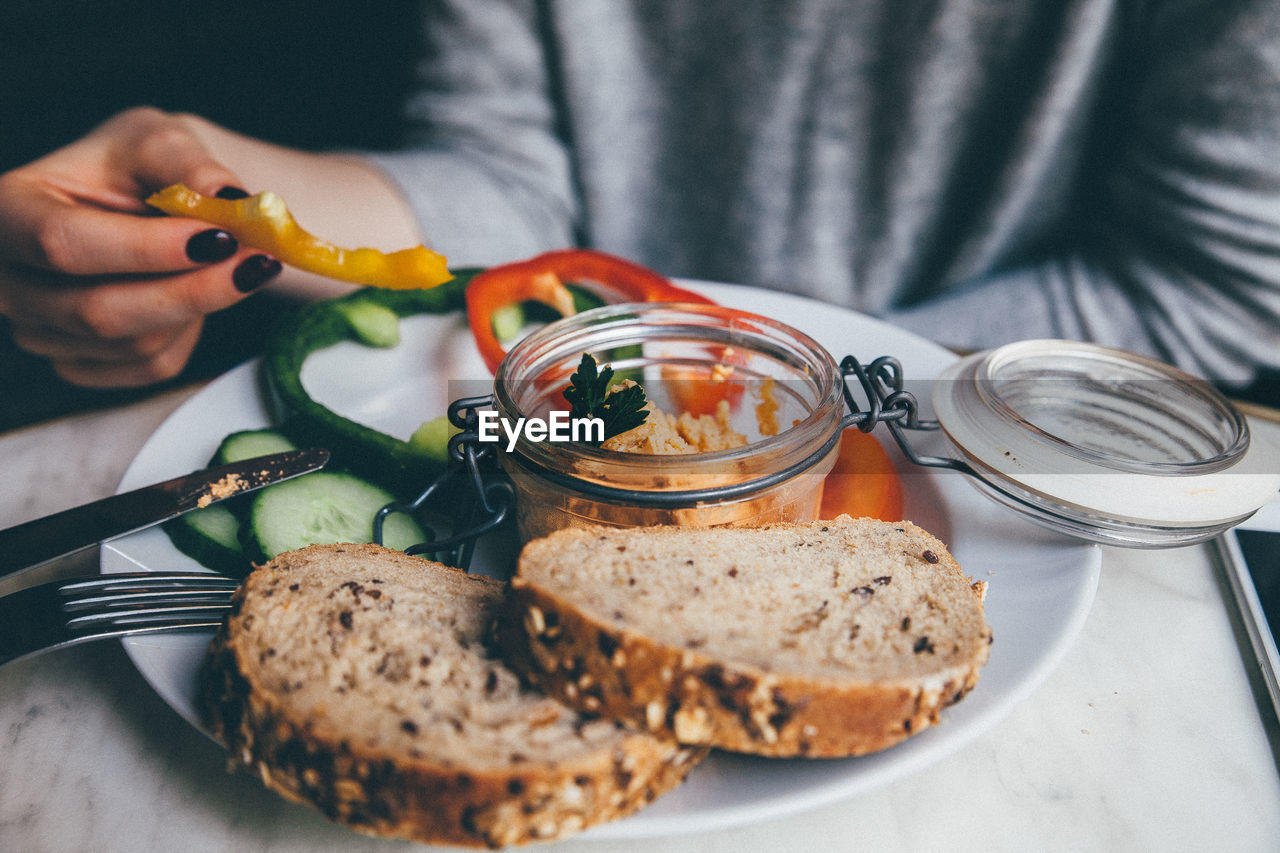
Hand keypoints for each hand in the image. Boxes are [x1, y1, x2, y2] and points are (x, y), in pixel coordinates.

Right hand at [0, 107, 281, 386]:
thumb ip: (189, 165)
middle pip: (97, 311)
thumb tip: (229, 195)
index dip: (146, 249)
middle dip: (191, 290)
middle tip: (260, 261)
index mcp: (7, 208)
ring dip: (199, 308)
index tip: (221, 237)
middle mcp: (9, 278)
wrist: (144, 199)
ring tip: (229, 264)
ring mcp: (39, 329)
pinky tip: (195, 293)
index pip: (64, 244)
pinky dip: (190, 333)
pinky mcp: (80, 363)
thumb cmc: (138, 164)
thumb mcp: (159, 141)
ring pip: (134, 344)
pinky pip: (151, 367)